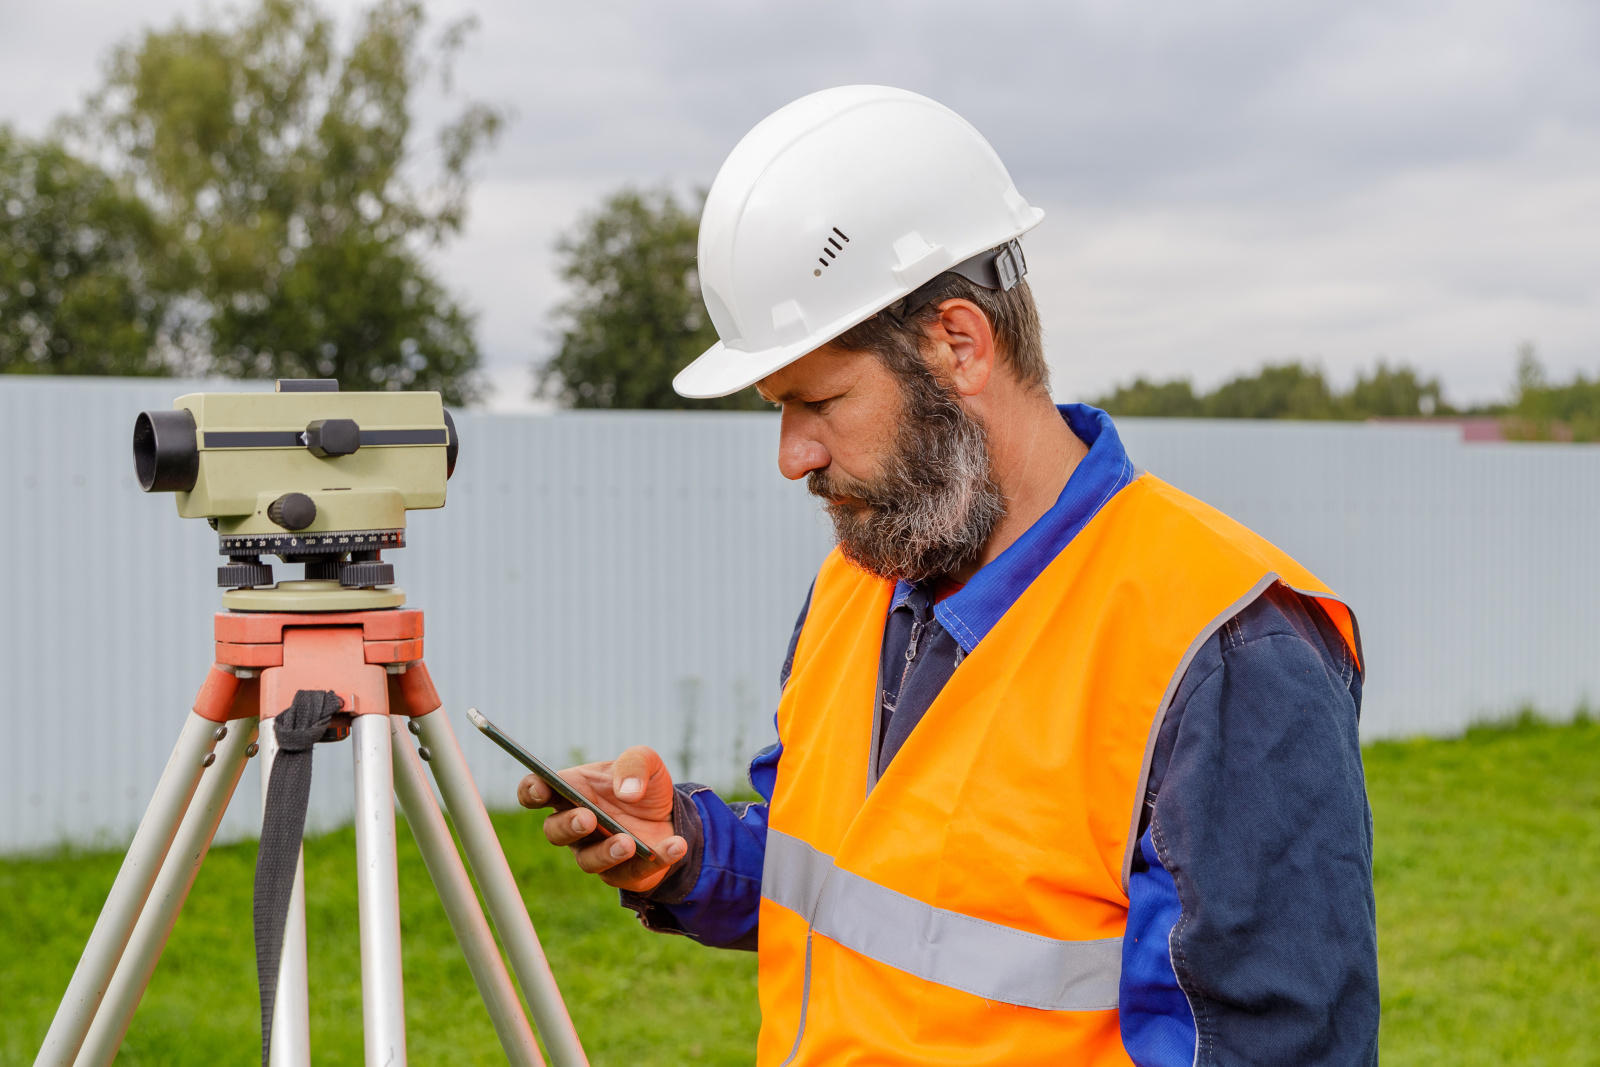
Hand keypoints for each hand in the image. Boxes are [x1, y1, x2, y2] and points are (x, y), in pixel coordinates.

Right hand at [516, 745, 687, 892]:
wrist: (672, 814)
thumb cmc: (644, 785)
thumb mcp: (646, 762)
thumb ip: (634, 764)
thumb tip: (627, 791)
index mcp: (573, 791)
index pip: (537, 792)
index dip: (531, 791)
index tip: (540, 788)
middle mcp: (577, 826)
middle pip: (554, 832)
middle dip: (568, 826)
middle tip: (588, 818)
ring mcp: (596, 852)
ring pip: (588, 861)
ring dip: (606, 852)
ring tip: (627, 843)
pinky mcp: (623, 874)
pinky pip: (633, 873)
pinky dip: (656, 859)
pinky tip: (675, 846)